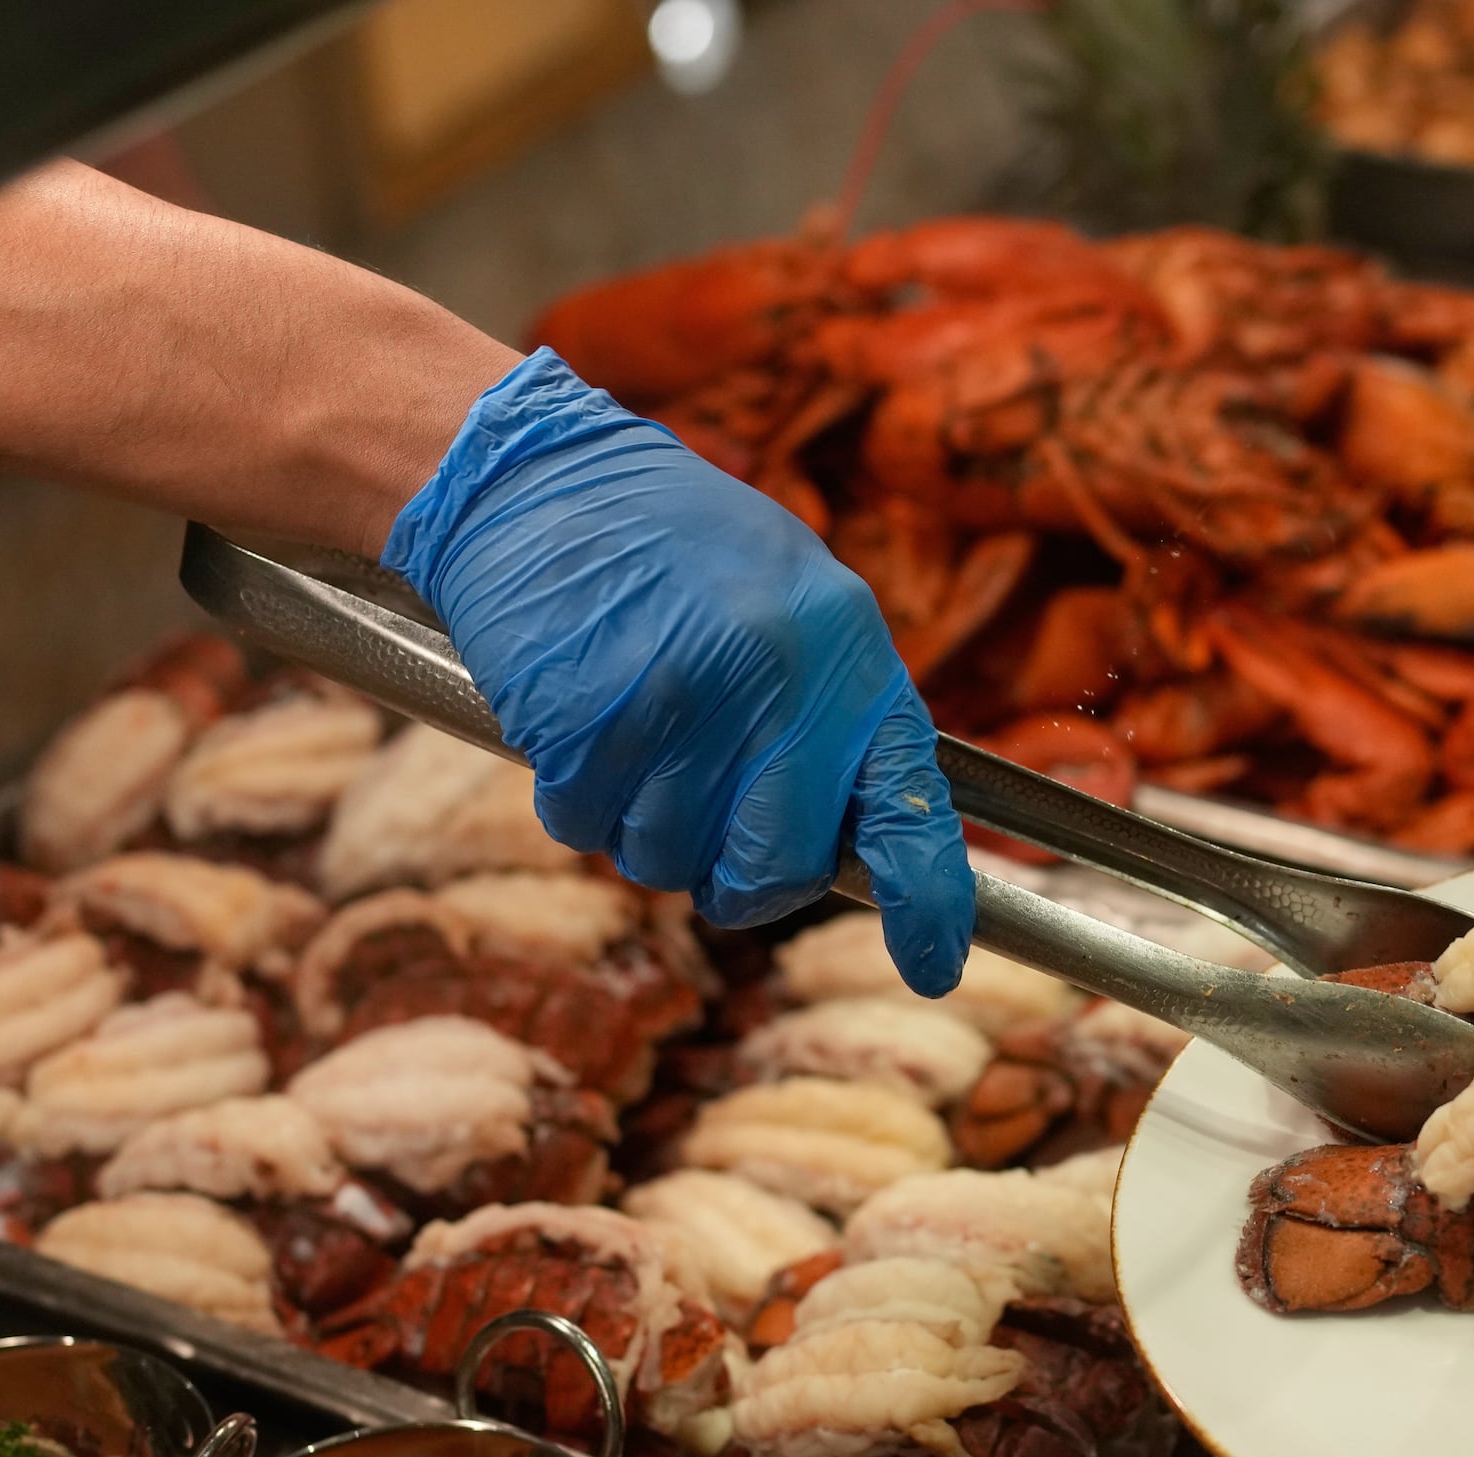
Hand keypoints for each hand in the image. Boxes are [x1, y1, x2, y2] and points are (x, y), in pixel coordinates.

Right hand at [386, 349, 975, 990]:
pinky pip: (584, 825)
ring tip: (632, 734)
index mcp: (844, 650)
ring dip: (640, 827)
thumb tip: (854, 839)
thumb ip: (829, 713)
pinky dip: (574, 797)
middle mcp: (777, 680)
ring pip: (665, 860)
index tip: (933, 965)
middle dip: (737, 878)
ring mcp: (681, 703)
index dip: (926, 898)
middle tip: (706, 832)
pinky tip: (578, 722)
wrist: (540, 474)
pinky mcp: (589, 718)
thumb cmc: (672, 547)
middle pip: (773, 870)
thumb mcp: (790, 602)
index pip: (906, 803)